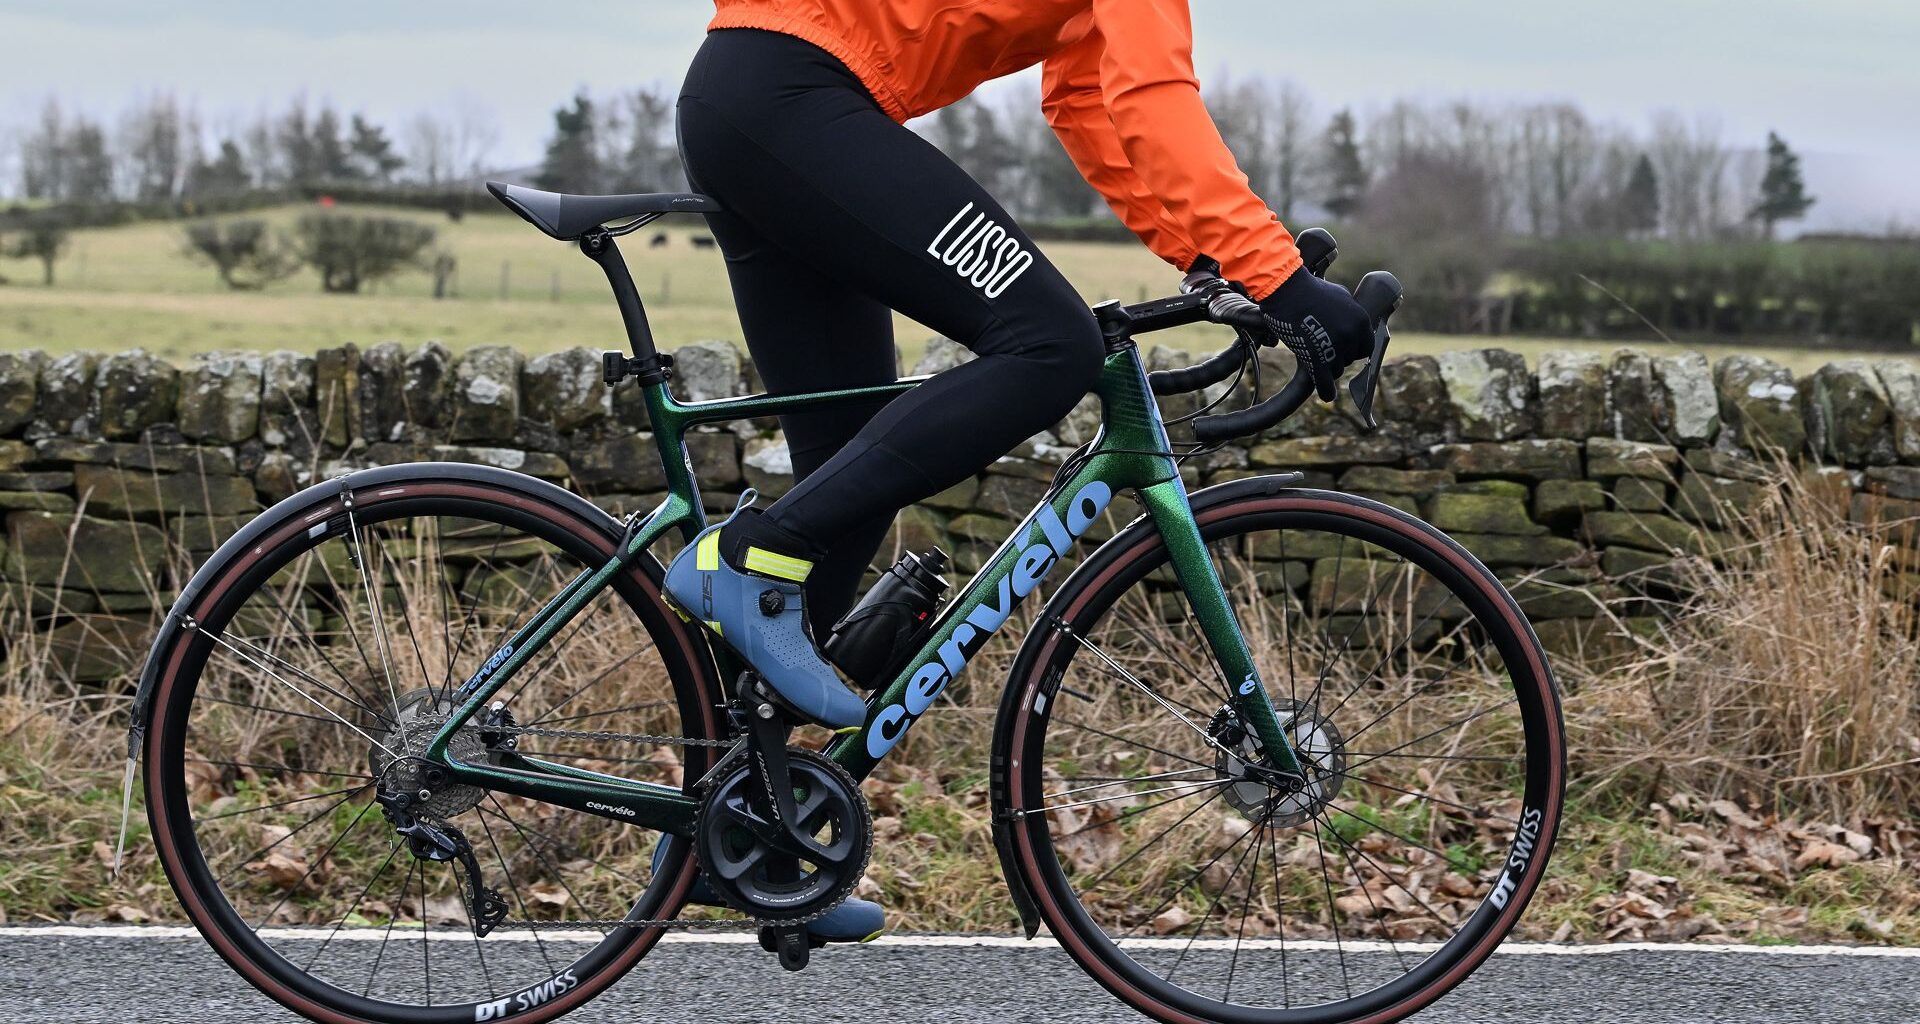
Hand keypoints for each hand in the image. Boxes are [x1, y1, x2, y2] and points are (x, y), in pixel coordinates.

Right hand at [1258, 266, 1375, 399]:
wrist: (1287, 290)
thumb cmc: (1310, 289)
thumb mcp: (1341, 295)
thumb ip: (1351, 312)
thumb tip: (1355, 322)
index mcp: (1361, 321)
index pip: (1365, 347)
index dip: (1353, 348)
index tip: (1342, 347)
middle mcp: (1351, 336)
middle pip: (1350, 359)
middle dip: (1338, 356)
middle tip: (1322, 347)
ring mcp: (1334, 349)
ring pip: (1336, 370)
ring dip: (1327, 367)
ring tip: (1314, 357)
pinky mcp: (1316, 359)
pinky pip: (1325, 382)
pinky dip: (1326, 390)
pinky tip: (1326, 394)